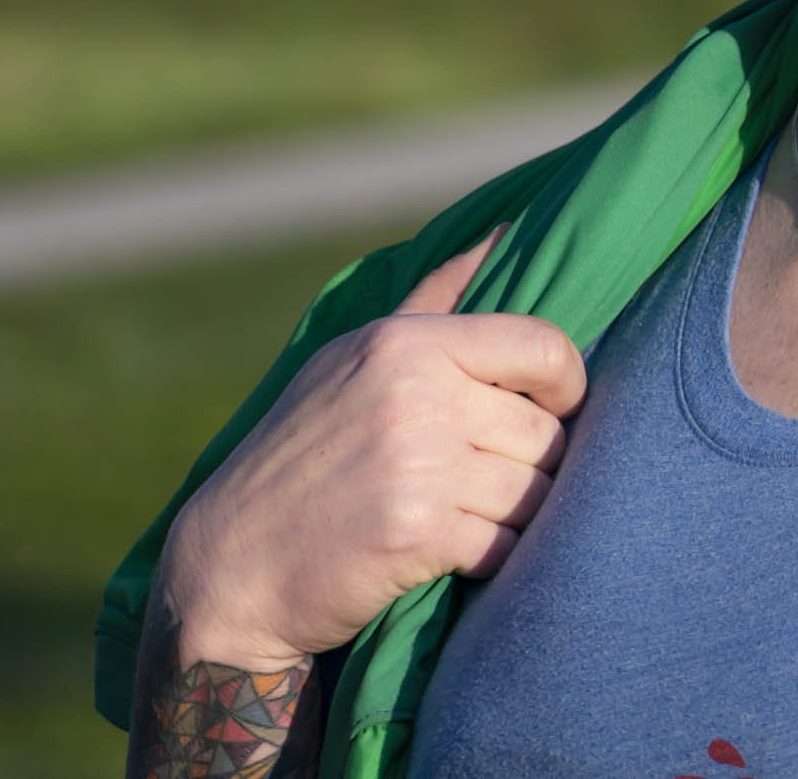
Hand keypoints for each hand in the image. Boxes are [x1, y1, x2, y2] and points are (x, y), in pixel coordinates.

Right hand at [157, 227, 585, 670]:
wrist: (231, 567)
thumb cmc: (305, 454)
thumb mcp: (356, 357)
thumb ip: (439, 296)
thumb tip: (507, 231)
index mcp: (405, 343)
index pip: (542, 345)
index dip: (567, 383)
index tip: (552, 408)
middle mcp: (415, 395)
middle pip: (545, 431)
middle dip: (531, 464)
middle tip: (482, 483)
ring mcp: (418, 465)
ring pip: (535, 492)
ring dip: (514, 516)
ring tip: (465, 518)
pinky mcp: (418, 533)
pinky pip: (509, 545)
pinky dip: (494, 558)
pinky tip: (453, 556)